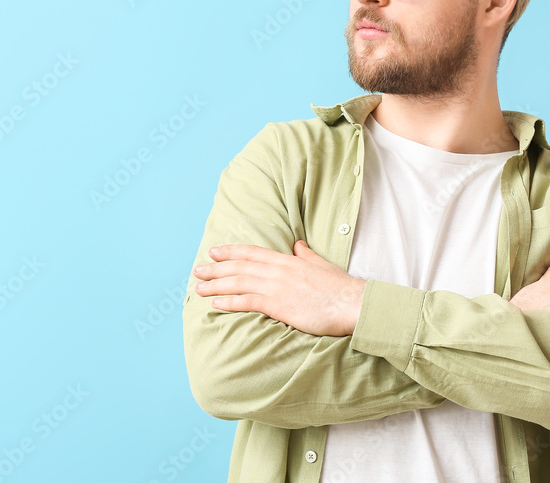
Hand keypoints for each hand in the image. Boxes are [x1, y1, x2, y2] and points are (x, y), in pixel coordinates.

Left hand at [193, 240, 365, 336]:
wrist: (352, 303)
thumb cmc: (340, 287)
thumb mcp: (321, 264)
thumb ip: (306, 255)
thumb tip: (298, 245)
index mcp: (287, 260)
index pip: (252, 252)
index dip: (230, 252)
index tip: (214, 251)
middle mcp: (278, 271)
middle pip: (239, 267)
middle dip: (216, 268)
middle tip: (197, 270)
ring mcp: (277, 287)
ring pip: (239, 283)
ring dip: (216, 285)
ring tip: (199, 288)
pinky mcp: (279, 305)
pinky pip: (248, 302)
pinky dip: (229, 301)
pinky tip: (216, 303)